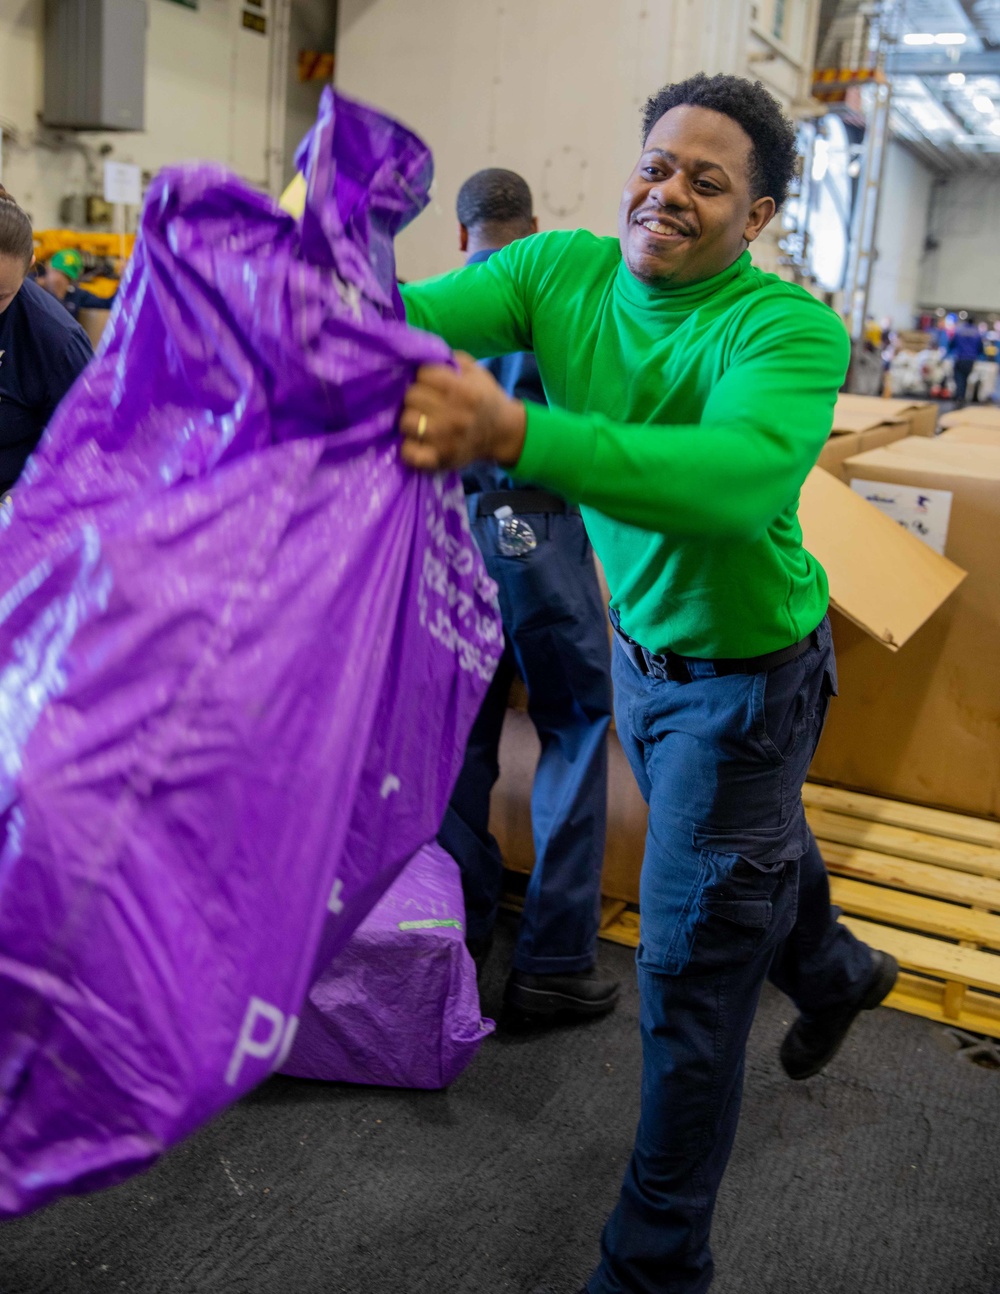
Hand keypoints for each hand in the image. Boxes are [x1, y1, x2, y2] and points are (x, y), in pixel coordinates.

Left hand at [400, 352, 526, 471]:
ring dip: (410, 418)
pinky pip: (410, 454)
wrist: (502, 432)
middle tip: (423, 401)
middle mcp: (455, 415)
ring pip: (406, 421)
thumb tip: (421, 354)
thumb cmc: (484, 398)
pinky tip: (416, 441)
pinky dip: (408, 447)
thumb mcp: (476, 371)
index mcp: (463, 390)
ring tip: (419, 419)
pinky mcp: (439, 460)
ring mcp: (446, 440)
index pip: (423, 374)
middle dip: (416, 395)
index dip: (423, 375)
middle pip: (411, 396)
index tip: (428, 381)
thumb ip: (450, 359)